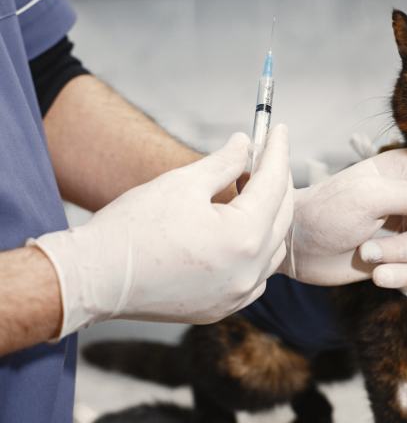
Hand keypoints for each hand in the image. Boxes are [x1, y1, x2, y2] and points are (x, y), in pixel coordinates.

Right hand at [30, 127, 292, 337]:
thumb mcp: (183, 183)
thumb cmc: (132, 228)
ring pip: (272, 249)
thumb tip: (245, 143)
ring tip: (251, 190)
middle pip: (280, 216)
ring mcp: (237, 295)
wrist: (93, 279)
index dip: (277, 152)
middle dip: (277, 181)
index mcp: (243, 237)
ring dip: (269, 218)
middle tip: (268, 154)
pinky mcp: (223, 308)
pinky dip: (256, 252)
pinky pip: (256, 276)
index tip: (279, 130)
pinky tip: (240, 233)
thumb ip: (224, 162)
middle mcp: (249, 271)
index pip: (274, 185)